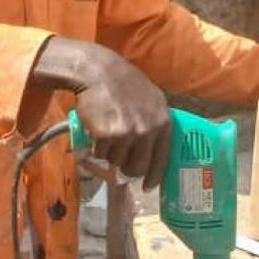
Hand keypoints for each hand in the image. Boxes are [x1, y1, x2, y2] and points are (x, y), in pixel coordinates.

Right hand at [28, 37, 169, 190]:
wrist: (98, 71)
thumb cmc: (124, 83)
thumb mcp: (151, 99)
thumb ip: (155, 123)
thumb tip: (153, 151)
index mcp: (163, 122)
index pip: (162, 159)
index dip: (154, 176)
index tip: (147, 187)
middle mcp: (147, 131)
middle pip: (137, 167)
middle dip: (126, 170)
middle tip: (119, 164)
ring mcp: (126, 134)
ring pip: (116, 161)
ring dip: (109, 154)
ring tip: (106, 135)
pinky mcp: (106, 135)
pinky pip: (99, 153)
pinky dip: (95, 147)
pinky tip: (96, 131)